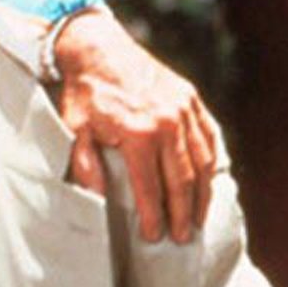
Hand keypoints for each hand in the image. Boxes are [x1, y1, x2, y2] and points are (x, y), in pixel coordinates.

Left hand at [53, 10, 219, 242]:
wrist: (97, 49)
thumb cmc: (83, 94)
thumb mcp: (74, 130)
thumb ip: (85, 165)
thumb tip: (98, 198)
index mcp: (139, 134)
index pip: (150, 187)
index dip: (154, 216)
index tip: (155, 237)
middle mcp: (168, 123)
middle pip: (183, 180)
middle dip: (182, 213)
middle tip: (183, 237)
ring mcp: (184, 109)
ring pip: (203, 161)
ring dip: (203, 193)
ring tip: (198, 218)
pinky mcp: (191, 98)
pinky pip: (209, 136)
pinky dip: (213, 160)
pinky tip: (211, 180)